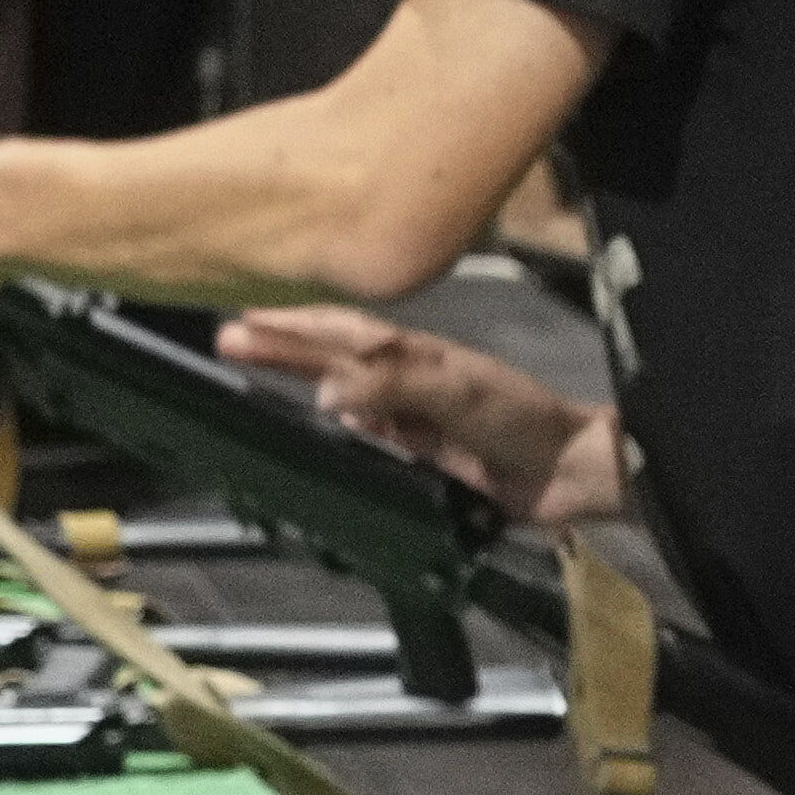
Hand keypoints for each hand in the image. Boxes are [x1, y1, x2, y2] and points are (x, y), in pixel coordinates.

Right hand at [214, 305, 627, 525]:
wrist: (568, 472)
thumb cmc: (523, 420)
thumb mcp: (457, 392)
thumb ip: (392, 387)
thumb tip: (325, 391)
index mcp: (417, 354)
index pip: (341, 333)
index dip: (293, 326)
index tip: (245, 321)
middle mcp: (409, 381)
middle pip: (332, 359)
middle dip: (280, 348)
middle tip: (227, 342)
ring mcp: (414, 418)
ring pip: (343, 397)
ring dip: (301, 384)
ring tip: (254, 372)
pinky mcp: (422, 458)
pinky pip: (368, 441)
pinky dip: (338, 432)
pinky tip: (315, 427)